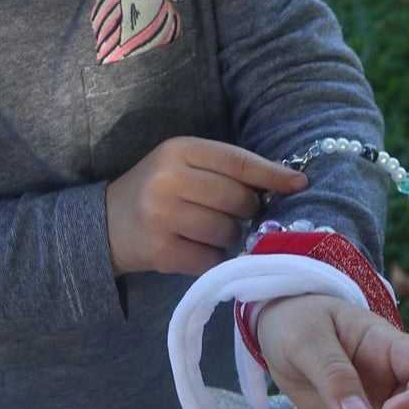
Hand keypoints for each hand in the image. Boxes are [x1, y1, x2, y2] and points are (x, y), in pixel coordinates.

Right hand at [104, 137, 307, 275]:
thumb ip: (226, 169)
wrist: (108, 223)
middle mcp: (169, 179)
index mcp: (178, 150)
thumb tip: (286, 183)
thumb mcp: (184, 165)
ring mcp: (162, 216)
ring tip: (209, 230)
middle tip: (233, 213)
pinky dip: (212, 258)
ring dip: (229, 237)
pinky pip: (211, 259)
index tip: (301, 184)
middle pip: (238, 199)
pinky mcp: (161, 251)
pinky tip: (196, 248)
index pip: (237, 161)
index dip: (272, 174)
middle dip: (246, 210)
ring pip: (228, 232)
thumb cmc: (159, 189)